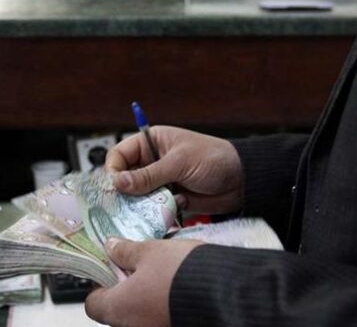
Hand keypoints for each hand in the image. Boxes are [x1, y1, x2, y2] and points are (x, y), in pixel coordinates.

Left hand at [85, 238, 203, 326]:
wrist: (227, 294)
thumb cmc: (180, 273)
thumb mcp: (149, 252)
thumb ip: (125, 251)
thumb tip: (110, 247)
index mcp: (118, 309)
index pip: (92, 304)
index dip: (98, 285)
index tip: (109, 268)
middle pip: (117, 311)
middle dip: (124, 290)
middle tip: (136, 268)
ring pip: (140, 315)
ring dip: (145, 298)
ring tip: (159, 275)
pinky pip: (160, 318)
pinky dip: (162, 305)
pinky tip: (175, 287)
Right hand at [106, 126, 243, 213]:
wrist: (243, 181)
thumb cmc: (213, 159)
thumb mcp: (179, 163)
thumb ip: (148, 175)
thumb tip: (117, 183)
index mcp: (151, 143)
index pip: (120, 155)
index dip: (113, 169)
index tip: (114, 185)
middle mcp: (151, 162)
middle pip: (124, 178)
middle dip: (124, 191)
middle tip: (123, 204)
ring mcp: (159, 182)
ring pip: (136, 196)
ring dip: (139, 205)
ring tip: (146, 211)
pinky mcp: (169, 200)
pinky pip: (152, 209)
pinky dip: (154, 213)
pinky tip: (165, 213)